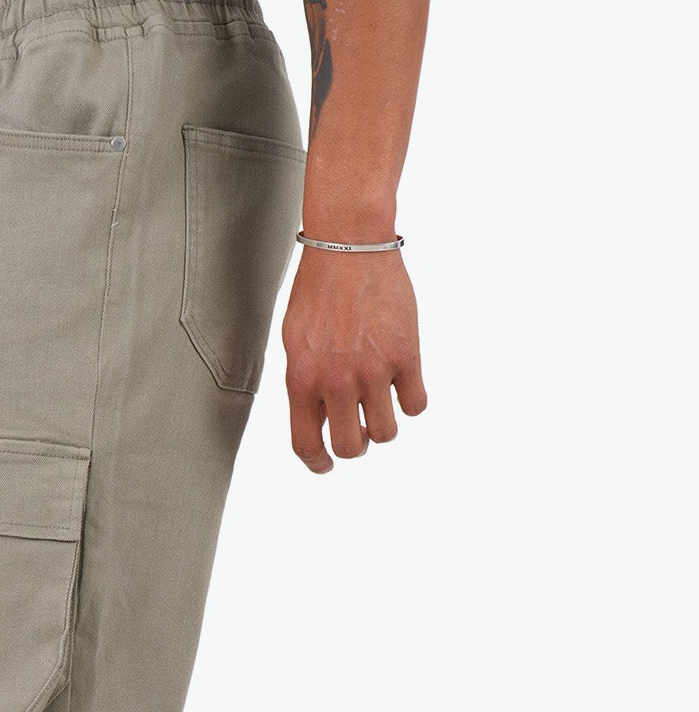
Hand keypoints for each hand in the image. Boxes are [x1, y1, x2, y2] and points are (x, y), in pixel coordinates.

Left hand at [281, 250, 427, 473]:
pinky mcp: (406, 356)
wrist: (349, 246)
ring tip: (381, 402)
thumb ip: (305, 384)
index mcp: (302, 380)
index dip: (317, 463)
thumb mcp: (295, 342)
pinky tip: (403, 383)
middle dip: (355, 445)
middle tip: (359, 429)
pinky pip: (416, 405)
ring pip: (387, 433)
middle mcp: (336, 382)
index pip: (306, 444)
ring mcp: (374, 371)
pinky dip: (411, 401)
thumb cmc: (318, 291)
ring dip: (384, 425)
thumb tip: (319, 421)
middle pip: (351, 447)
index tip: (325, 465)